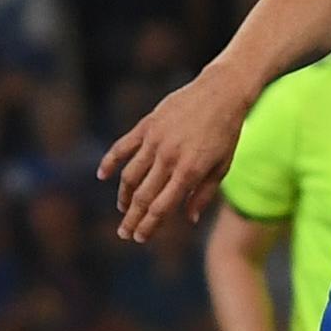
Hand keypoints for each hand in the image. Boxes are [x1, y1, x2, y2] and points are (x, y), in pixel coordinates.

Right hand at [99, 67, 253, 241]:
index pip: (162, 207)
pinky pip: (122, 147)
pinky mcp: (147, 126)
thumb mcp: (222, 167)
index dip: (149, 225)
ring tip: (124, 209)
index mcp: (189, 172)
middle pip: (143, 196)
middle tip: (124, 233)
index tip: (140, 238)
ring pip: (130, 176)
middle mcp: (169, 158)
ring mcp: (155, 141)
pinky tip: (103, 176)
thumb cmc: (226, 132)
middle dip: (132, 219)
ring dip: (124, 196)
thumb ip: (203, 194)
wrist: (221, 92)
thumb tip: (187, 219)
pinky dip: (110, 162)